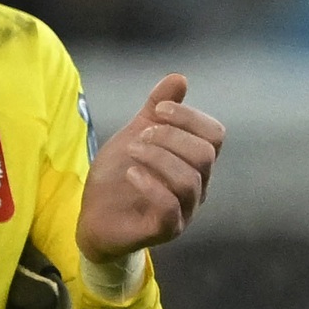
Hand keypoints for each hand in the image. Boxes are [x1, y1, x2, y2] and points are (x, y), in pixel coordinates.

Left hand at [76, 75, 223, 262]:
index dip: (189, 117)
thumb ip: (156, 111)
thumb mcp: (134, 135)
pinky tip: (131, 173)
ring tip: (131, 150)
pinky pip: (171, 207)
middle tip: (140, 136)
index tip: (158, 110)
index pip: (214, 134)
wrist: (93, 216)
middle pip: (204, 155)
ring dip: (158, 157)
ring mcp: (184, 210)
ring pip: (189, 180)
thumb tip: (179, 78)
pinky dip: (151, 184)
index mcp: (194, 162)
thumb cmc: (119, 177)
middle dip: (171, 137)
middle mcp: (197, 186)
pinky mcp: (165, 230)